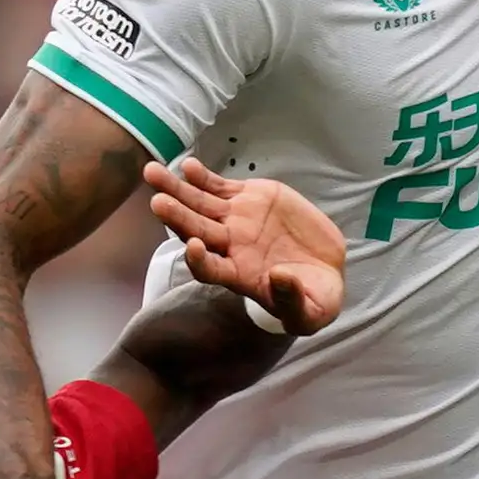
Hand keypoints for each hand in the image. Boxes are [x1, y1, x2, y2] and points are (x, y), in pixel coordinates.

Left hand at [142, 158, 346, 333]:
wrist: (325, 268)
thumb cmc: (315, 298)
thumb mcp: (311, 311)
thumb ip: (292, 299)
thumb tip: (279, 278)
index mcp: (239, 276)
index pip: (210, 270)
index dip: (199, 261)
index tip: (195, 248)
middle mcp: (229, 247)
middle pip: (196, 231)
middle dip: (177, 216)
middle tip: (158, 202)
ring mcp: (235, 220)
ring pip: (199, 204)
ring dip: (176, 190)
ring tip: (153, 173)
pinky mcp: (248, 198)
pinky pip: (218, 186)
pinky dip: (202, 177)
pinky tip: (188, 166)